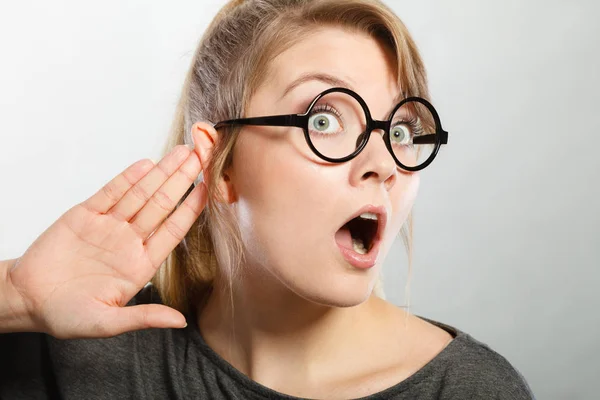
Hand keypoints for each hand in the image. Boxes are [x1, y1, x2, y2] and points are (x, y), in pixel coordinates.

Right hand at [5, 142, 205, 338]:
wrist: (25, 300)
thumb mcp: (107, 323)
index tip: (208, 190)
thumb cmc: (66, 316)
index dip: (191, 209)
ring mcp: (108, 226)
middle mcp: (128, 241)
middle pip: (161, 205)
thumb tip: (180, 322)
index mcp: (140, 265)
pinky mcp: (84, 216)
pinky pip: (110, 193)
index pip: (173, 231)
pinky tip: (146, 165)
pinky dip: (127, 178)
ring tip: (181, 154)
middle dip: (181, 181)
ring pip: (140, 194)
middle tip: (201, 157)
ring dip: (161, 173)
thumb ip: (143, 318)